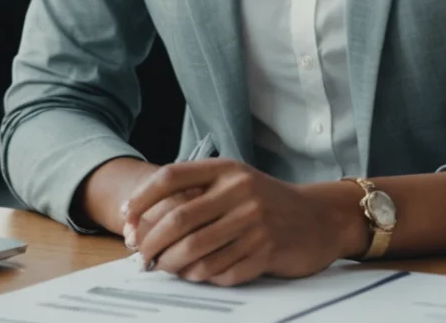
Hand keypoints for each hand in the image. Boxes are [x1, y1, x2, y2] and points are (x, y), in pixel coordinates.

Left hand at [123, 160, 366, 285]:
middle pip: (179, 219)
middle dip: (152, 241)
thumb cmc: (266, 202)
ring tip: (163, 267)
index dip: (142, 198)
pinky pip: (221, 271)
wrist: (319, 218)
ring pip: (196, 250)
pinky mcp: (267, 251)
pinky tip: (195, 274)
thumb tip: (142, 222)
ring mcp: (255, 222)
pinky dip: (202, 276)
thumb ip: (197, 194)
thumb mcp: (235, 183)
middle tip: (141, 255)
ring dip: (172, 264)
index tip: (126, 218)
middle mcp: (241, 192)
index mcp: (227, 169)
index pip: (172, 177)